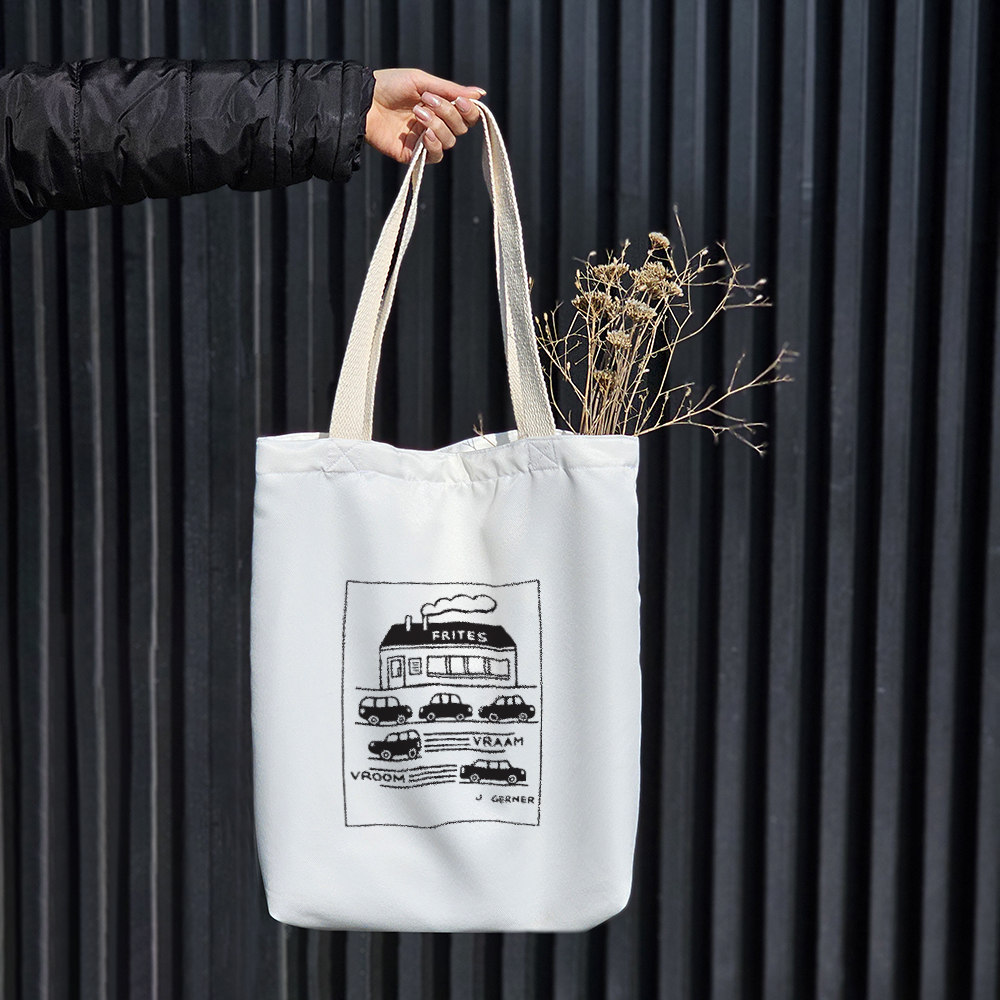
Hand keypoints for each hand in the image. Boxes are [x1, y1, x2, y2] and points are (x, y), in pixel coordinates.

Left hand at [366, 68, 483, 164]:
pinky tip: (424, 134)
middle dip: (448, 113)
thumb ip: (451, 90)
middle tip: (428, 100)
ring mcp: (424, 140)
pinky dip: (434, 145)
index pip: (466, 115)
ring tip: (417, 112)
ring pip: (449, 141)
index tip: (460, 101)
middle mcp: (435, 124)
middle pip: (460, 128)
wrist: (364, 100)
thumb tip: (481, 94)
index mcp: (440, 106)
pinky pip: (435, 156)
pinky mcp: (413, 154)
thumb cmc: (390, 85)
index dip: (469, 110)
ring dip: (437, 125)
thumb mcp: (422, 81)